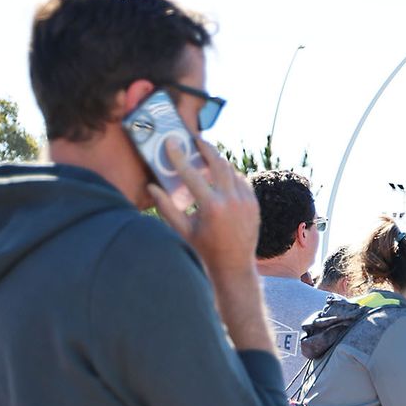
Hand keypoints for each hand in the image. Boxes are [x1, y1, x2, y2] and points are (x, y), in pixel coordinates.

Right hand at [149, 135, 259, 274]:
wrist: (235, 266)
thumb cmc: (205, 250)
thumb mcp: (183, 230)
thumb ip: (166, 207)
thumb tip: (151, 187)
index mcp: (211, 206)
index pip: (191, 173)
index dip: (179, 155)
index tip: (172, 141)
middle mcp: (231, 200)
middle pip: (218, 162)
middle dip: (205, 147)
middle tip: (195, 139)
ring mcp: (246, 201)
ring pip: (231, 170)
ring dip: (218, 161)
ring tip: (205, 155)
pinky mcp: (254, 204)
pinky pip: (241, 181)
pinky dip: (230, 175)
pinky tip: (220, 175)